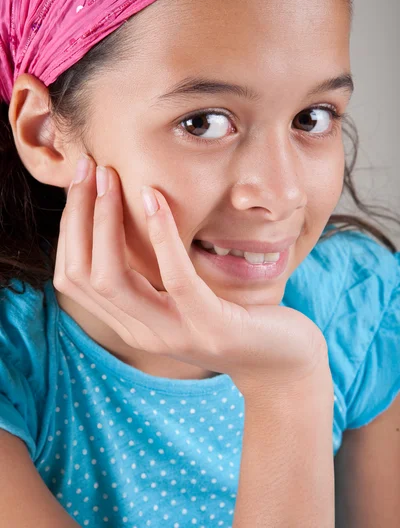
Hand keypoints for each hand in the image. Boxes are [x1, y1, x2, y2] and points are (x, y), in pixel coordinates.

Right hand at [54, 155, 328, 395]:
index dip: (69, 227)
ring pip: (112, 279)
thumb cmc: (233, 317)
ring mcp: (173, 334)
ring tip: (109, 176)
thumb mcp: (182, 296)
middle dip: (77, 215)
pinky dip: (160, 234)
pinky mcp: (209, 327)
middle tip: (87, 167)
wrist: (281, 364)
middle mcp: (141, 333)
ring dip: (105, 220)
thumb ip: (152, 275)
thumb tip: (131, 225)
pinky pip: (174, 278)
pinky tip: (154, 198)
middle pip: (82, 275)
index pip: (74, 277)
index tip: (80, 182)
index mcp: (130, 323)